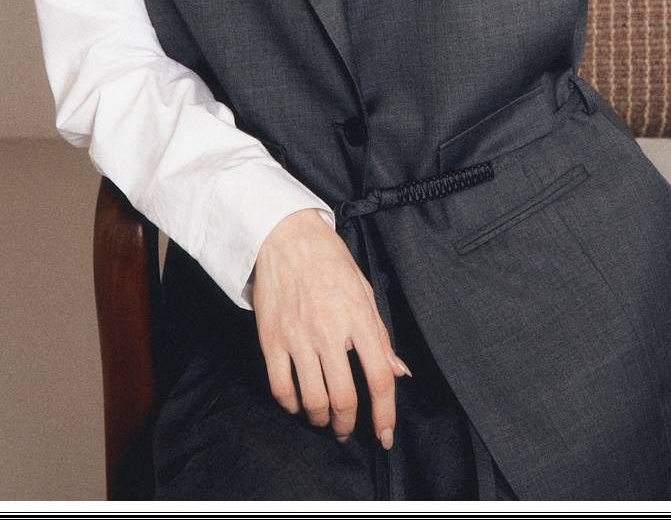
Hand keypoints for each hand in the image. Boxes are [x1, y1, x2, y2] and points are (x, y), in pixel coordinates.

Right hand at [252, 207, 411, 447]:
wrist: (284, 235)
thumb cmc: (329, 259)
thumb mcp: (364, 290)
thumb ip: (381, 335)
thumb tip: (399, 371)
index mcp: (358, 317)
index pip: (379, 377)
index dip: (385, 414)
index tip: (385, 435)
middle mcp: (329, 331)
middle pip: (344, 398)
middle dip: (349, 424)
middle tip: (348, 429)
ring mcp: (298, 337)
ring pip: (312, 400)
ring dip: (321, 419)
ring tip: (325, 418)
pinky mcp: (271, 340)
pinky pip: (281, 388)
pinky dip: (291, 405)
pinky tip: (298, 402)